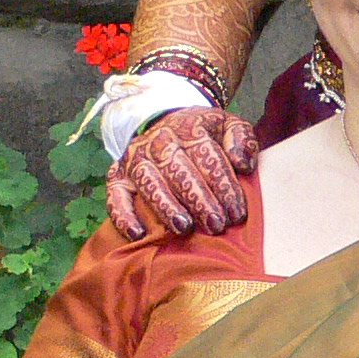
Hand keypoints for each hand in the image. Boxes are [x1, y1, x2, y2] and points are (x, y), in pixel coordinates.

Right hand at [108, 107, 259, 240]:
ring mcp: (135, 158)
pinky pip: (115, 196)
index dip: (224, 186)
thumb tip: (243, 164)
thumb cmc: (204, 134)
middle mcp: (159, 141)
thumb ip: (242, 139)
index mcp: (189, 128)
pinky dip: (123, 215)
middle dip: (200, 201)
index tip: (237, 213)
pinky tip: (138, 234)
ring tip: (184, 228)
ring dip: (166, 207)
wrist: (166, 123)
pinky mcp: (118, 175)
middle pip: (179, 172)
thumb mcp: (228, 125)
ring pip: (149, 182)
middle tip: (217, 225)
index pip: (208, 157)